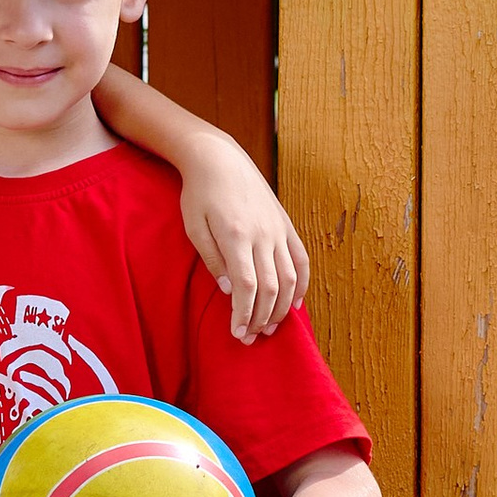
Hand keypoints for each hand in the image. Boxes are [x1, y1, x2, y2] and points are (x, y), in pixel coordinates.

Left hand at [178, 154, 308, 343]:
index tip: (237, 333)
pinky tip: (294, 304)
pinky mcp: (286, 225)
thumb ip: (212, 261)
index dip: (244, 314)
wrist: (219, 158)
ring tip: (270, 327)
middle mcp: (262, 234)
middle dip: (261, 318)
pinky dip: (302, 284)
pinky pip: (301, 259)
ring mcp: (278, 229)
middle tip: (250, 338)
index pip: (247, 286)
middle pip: (270, 287)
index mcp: (236, 235)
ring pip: (290, 277)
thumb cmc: (199, 193)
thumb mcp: (194, 227)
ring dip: (282, 308)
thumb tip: (230, 292)